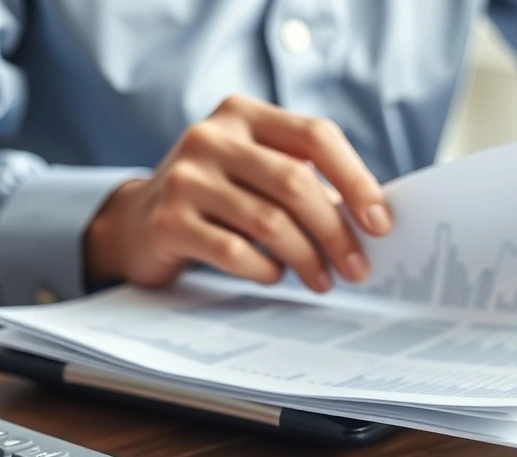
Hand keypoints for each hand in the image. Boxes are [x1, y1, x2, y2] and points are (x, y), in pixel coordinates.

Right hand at [84, 95, 390, 292]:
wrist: (136, 224)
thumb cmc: (215, 199)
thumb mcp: (255, 173)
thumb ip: (303, 182)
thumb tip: (367, 220)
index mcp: (244, 114)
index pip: (315, 136)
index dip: (356, 178)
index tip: (380, 222)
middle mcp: (211, 136)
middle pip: (295, 183)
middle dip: (335, 232)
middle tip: (357, 269)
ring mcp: (186, 176)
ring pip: (268, 221)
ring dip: (306, 258)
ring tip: (323, 281)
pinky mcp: (169, 220)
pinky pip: (233, 251)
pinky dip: (264, 269)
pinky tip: (275, 276)